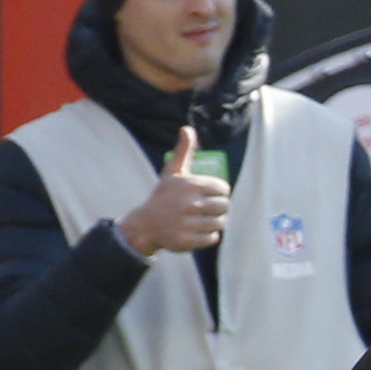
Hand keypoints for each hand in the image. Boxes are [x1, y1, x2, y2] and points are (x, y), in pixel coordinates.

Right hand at [118, 126, 229, 254]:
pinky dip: (208, 236)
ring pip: (221, 223)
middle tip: (206, 208)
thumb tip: (187, 129)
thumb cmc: (164, 196)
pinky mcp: (188, 241)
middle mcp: (190, 204)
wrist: (145, 224)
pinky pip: (213, 238)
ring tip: (201, 219)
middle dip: (218, 208)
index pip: (223, 188)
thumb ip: (183, 152)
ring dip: (214, 222)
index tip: (210, 194)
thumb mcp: (172, 172)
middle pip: (225, 206)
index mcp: (189, 185)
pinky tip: (196, 230)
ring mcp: (189, 224)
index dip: (220, 192)